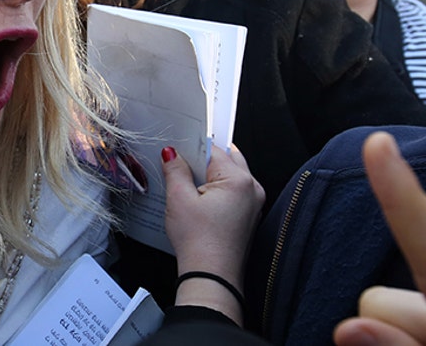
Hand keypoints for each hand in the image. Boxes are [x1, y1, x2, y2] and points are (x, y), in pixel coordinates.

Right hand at [162, 144, 264, 323]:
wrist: (212, 278)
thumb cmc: (199, 244)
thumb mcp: (179, 200)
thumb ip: (175, 170)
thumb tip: (172, 153)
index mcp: (238, 180)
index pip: (214, 149)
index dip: (192, 147)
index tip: (177, 148)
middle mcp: (252, 188)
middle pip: (227, 158)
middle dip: (204, 158)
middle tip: (181, 164)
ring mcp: (254, 203)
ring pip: (231, 174)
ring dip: (211, 174)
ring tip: (188, 184)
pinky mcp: (249, 215)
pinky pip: (234, 191)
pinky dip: (218, 190)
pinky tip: (199, 200)